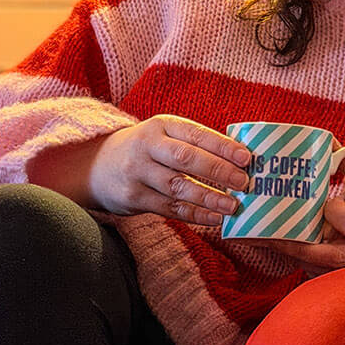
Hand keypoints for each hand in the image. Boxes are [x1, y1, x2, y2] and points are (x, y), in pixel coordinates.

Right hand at [88, 115, 251, 225]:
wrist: (97, 166)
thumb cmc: (146, 150)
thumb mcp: (164, 135)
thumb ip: (194, 143)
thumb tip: (241, 160)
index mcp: (161, 125)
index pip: (196, 134)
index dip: (222, 146)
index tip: (247, 158)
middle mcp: (147, 145)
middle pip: (186, 158)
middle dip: (218, 171)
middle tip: (243, 182)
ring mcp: (137, 172)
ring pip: (177, 186)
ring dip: (208, 198)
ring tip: (232, 206)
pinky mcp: (133, 197)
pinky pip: (169, 208)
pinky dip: (194, 214)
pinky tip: (213, 219)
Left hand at [259, 151, 344, 274]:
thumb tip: (328, 145)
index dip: (334, 213)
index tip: (327, 202)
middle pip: (333, 255)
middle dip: (298, 246)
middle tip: (272, 234)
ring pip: (324, 269)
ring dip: (296, 257)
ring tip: (271, 242)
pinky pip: (324, 275)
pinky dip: (305, 264)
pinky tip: (288, 250)